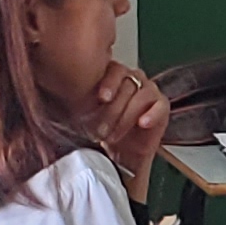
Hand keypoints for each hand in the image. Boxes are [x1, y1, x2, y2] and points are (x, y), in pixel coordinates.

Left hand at [91, 64, 169, 188]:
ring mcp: (148, 92)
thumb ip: (79, 101)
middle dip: (115, 108)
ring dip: (128, 115)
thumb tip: (63, 91)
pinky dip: (152, 114)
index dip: (108, 83)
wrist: (121, 155)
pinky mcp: (162, 108)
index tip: (101, 98)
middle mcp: (132, 80)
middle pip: (128, 83)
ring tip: (115, 134)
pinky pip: (160, 105)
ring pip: (143, 94)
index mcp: (113, 77)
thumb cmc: (102, 133)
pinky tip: (142, 123)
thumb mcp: (85, 115)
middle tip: (102, 128)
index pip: (114, 69)